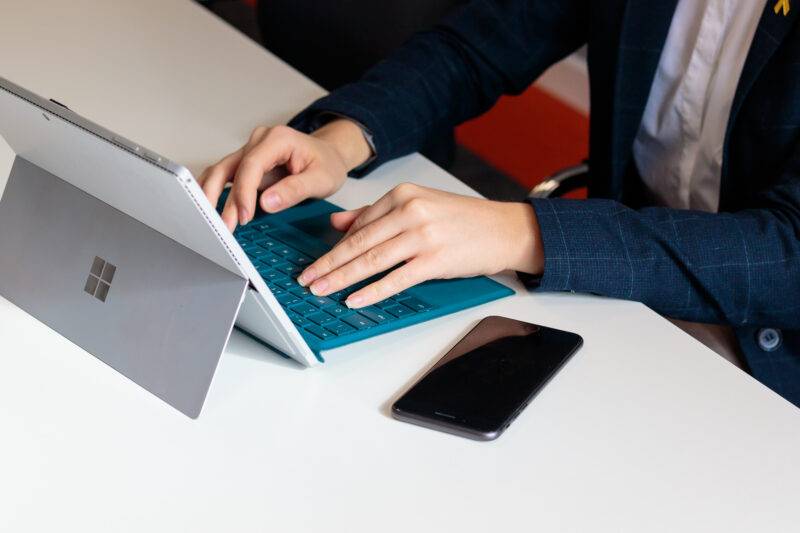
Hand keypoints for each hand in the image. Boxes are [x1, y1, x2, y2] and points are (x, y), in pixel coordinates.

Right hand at [198, 119, 371, 230]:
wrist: (329, 156)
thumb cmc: (327, 165)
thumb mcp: (321, 180)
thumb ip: (294, 190)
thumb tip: (266, 203)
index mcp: (278, 139)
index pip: (252, 165)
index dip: (244, 193)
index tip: (244, 216)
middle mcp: (259, 141)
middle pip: (229, 167)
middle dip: (219, 197)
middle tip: (221, 225)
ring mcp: (250, 150)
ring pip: (222, 172)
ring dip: (212, 196)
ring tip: (211, 222)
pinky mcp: (247, 163)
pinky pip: (226, 176)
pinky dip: (216, 192)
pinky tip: (209, 209)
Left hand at [296, 183, 543, 307]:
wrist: (505, 229)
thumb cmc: (463, 220)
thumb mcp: (419, 205)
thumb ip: (377, 213)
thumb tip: (337, 222)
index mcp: (403, 195)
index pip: (359, 225)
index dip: (333, 247)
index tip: (315, 262)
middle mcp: (410, 211)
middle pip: (359, 242)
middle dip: (328, 264)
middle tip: (306, 278)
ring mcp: (423, 235)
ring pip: (371, 260)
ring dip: (341, 278)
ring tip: (320, 289)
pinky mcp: (435, 259)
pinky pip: (396, 278)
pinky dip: (372, 290)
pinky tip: (354, 298)